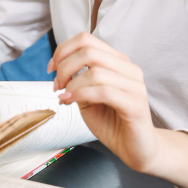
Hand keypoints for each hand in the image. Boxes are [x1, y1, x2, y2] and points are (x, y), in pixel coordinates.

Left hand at [50, 32, 160, 172]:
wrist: (135, 148)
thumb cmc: (111, 121)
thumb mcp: (86, 96)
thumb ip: (76, 79)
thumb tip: (58, 68)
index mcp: (117, 61)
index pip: (86, 39)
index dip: (63, 50)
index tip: (51, 68)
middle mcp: (129, 69)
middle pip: (89, 51)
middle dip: (64, 67)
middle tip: (57, 86)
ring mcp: (135, 86)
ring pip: (96, 72)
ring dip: (72, 85)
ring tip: (64, 97)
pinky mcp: (136, 104)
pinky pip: (104, 91)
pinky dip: (81, 95)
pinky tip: (70, 102)